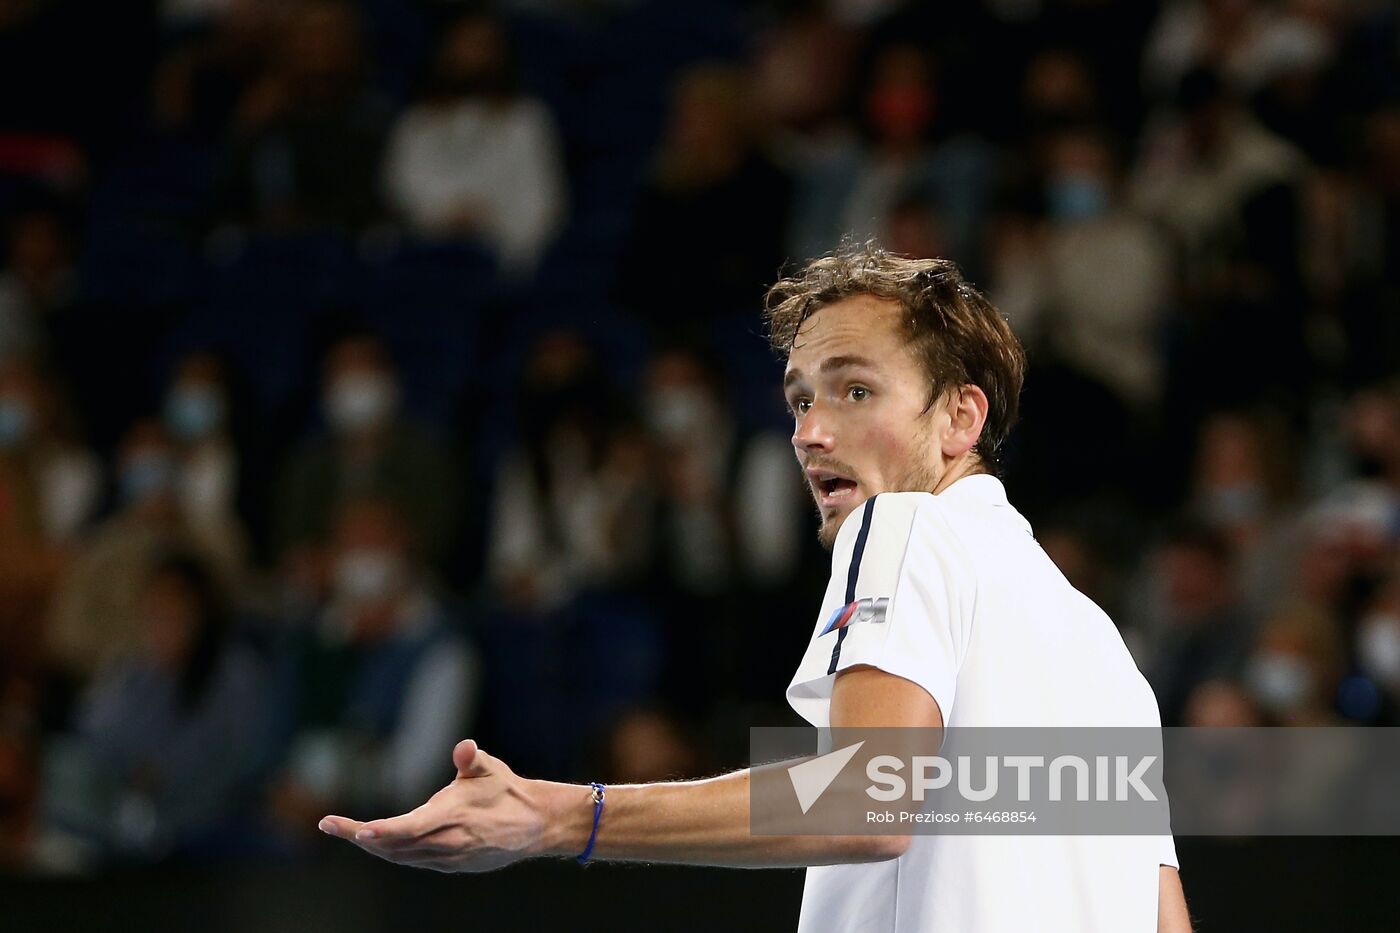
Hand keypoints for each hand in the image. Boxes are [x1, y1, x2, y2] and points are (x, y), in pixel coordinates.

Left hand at [317, 739, 561, 872]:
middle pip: (394, 846)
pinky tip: (379, 842)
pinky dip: (392, 852)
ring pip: (401, 856)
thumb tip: (463, 748)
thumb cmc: (506, 791)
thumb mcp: (490, 768)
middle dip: (359, 836)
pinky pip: (414, 861)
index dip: (381, 832)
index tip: (356, 829)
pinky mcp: (451, 866)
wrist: (534, 826)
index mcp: (452, 816)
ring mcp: (449, 858)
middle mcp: (447, 841)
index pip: (408, 828)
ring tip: (347, 831)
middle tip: (329, 824)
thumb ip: (471, 758)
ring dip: (373, 846)